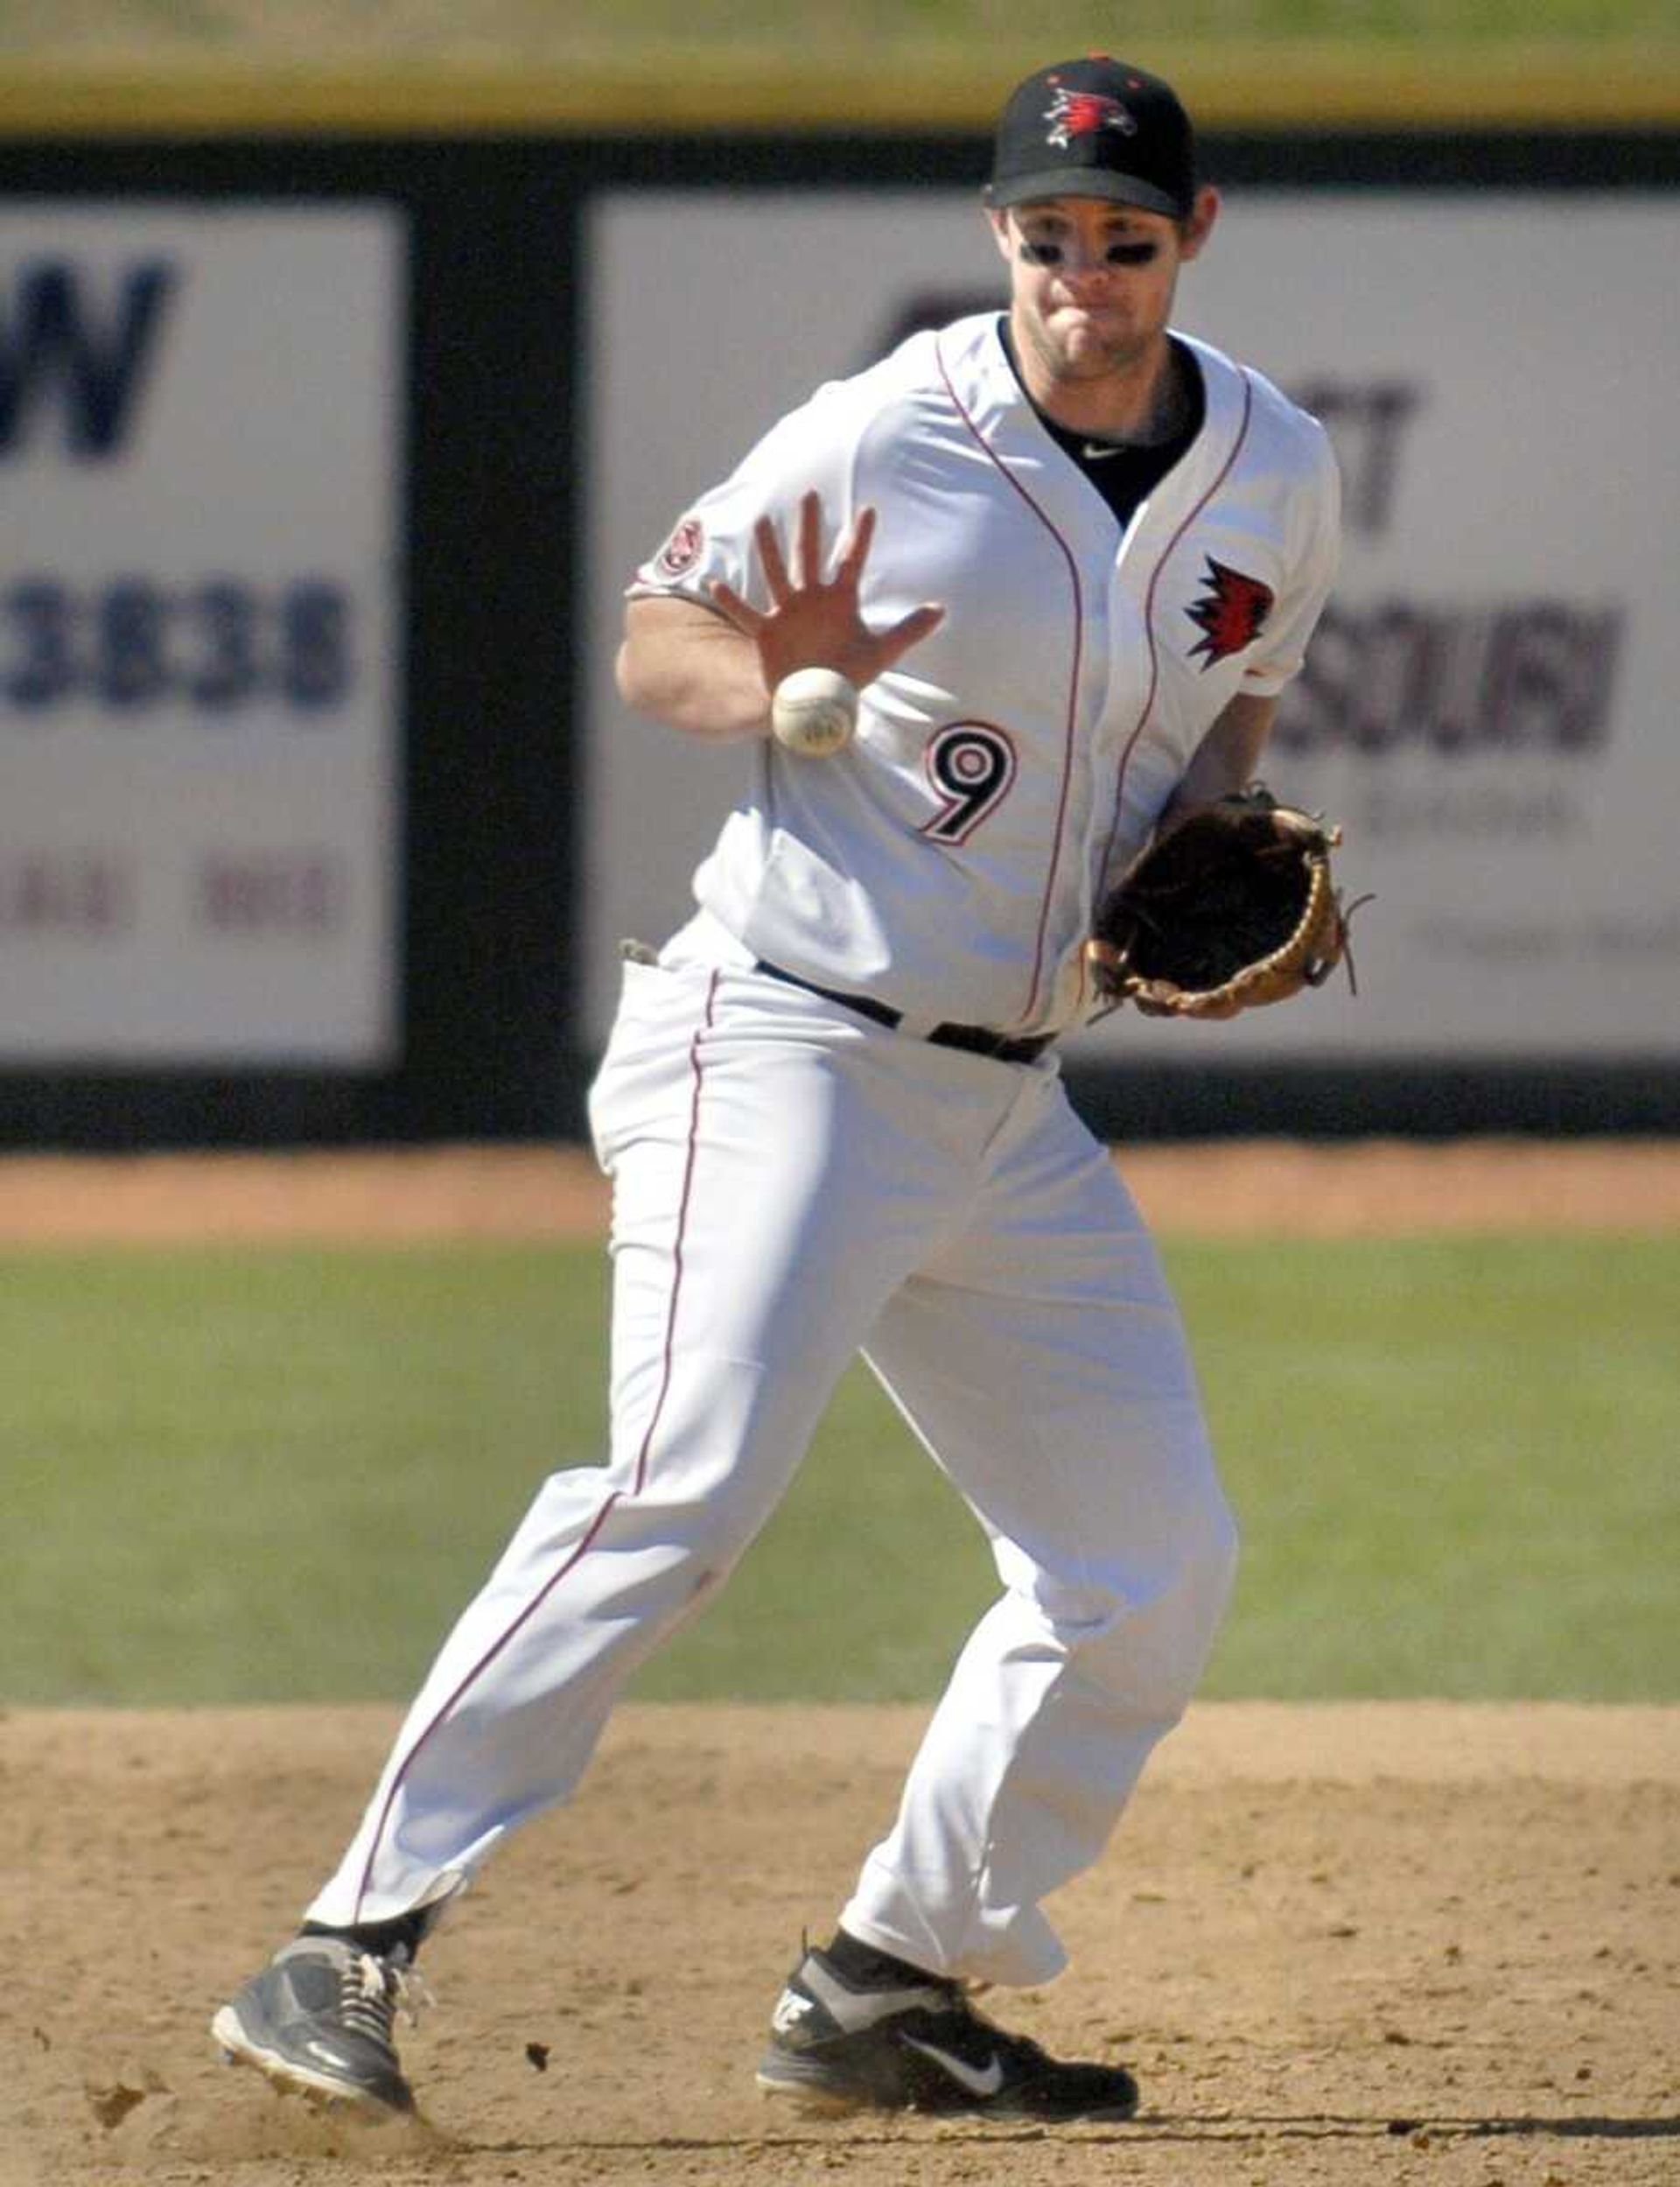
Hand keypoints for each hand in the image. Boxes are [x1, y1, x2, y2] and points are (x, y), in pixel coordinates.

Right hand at [708, 491, 944, 698]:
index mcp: (839, 601)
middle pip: (811, 555)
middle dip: (810, 526)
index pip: (852, 562)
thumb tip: (941, 609)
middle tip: (810, 494)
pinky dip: (732, 602)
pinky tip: (715, 585)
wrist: (819, 702)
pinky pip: (748, 615)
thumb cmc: (848, 675)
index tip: (869, 510)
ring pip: (777, 574)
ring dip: (770, 550)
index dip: (861, 538)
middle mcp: (812, 600)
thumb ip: (909, 630)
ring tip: (762, 522)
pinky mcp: (767, 634)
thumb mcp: (882, 653)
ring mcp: (788, 613)